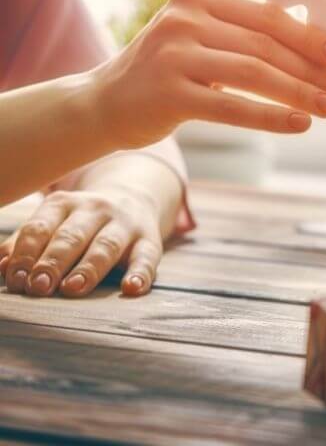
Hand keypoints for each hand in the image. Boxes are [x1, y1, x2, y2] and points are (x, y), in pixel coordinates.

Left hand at [1, 187, 165, 296]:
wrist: (135, 198)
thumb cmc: (81, 222)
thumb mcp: (54, 222)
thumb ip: (27, 243)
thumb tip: (1, 266)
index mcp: (65, 203)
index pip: (41, 227)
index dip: (26, 254)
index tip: (16, 279)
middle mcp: (96, 209)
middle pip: (71, 236)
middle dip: (53, 261)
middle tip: (39, 286)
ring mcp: (125, 224)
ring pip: (106, 245)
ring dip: (89, 267)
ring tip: (73, 287)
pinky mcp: (150, 241)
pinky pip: (148, 257)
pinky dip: (140, 273)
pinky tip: (132, 288)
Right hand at [89, 0, 325, 149]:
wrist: (104, 103)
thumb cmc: (170, 72)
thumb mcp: (202, 40)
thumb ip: (246, 38)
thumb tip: (321, 51)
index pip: (269, 17)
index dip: (311, 38)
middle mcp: (183, 20)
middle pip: (266, 45)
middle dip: (312, 70)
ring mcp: (173, 55)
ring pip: (255, 74)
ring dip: (300, 93)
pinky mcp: (168, 94)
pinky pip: (232, 107)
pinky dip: (271, 117)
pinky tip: (300, 124)